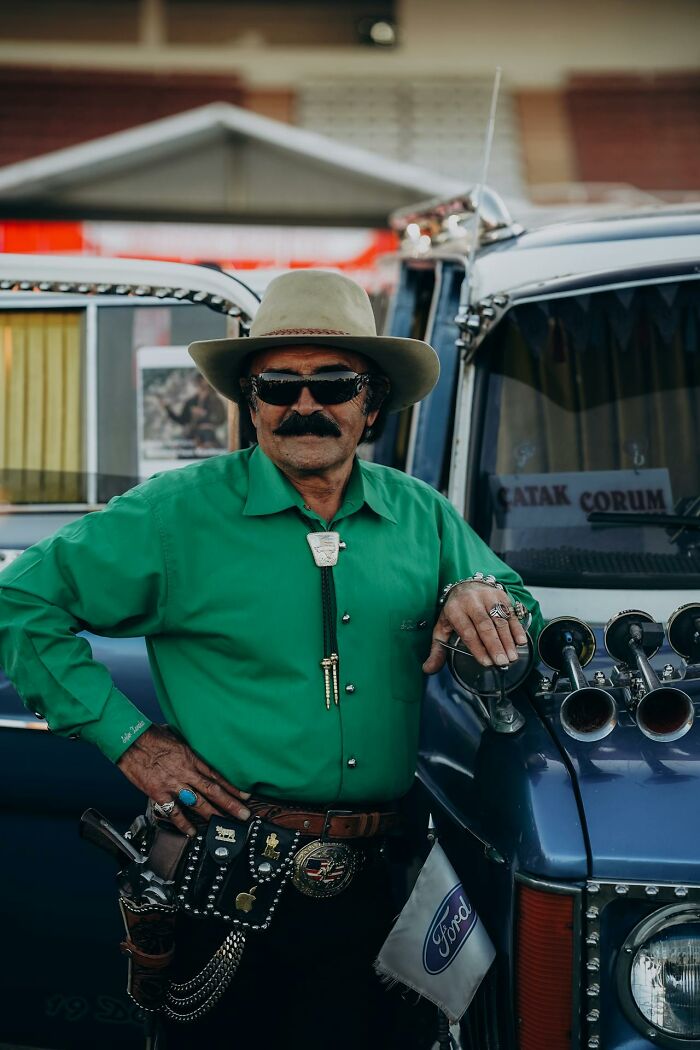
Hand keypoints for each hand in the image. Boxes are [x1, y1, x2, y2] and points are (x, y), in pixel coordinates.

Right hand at [117, 724, 250, 836]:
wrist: (130, 740)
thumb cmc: (152, 736)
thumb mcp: (177, 738)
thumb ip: (187, 751)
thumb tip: (194, 754)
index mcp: (192, 758)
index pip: (217, 775)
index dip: (233, 787)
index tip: (246, 796)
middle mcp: (186, 772)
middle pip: (213, 791)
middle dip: (230, 804)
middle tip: (244, 815)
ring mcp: (173, 784)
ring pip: (198, 803)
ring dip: (213, 815)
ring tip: (224, 825)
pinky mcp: (159, 793)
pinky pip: (174, 812)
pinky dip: (183, 824)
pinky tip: (192, 832)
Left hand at [422, 583, 527, 674]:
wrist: (467, 586)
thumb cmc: (455, 611)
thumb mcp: (442, 628)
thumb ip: (437, 650)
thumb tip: (428, 669)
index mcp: (454, 610)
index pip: (467, 631)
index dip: (477, 647)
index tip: (486, 662)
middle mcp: (471, 601)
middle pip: (485, 625)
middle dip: (494, 645)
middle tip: (502, 662)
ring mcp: (487, 597)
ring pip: (500, 620)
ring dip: (507, 640)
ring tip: (512, 657)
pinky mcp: (501, 596)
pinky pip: (511, 613)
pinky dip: (517, 628)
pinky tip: (520, 642)